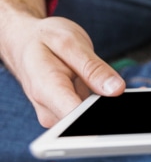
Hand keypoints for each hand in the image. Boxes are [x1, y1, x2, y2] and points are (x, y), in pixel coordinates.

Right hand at [1, 11, 124, 126]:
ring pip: (87, 119)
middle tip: (112, 86)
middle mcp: (48, 109)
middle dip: (104, 107)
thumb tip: (116, 89)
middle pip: (84, 122)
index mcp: (47, 89)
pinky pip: (85, 115)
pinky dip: (96, 104)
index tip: (115, 105)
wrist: (24, 42)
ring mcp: (55, 114)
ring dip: (101, 105)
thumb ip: (93, 68)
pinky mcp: (63, 114)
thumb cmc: (43, 39)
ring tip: (101, 83)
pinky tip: (97, 90)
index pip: (76, 118)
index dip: (98, 113)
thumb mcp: (70, 42)